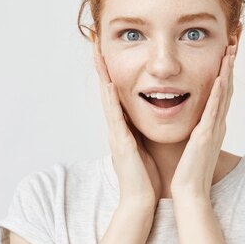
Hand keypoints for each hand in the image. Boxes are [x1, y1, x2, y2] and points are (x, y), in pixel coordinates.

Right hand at [94, 45, 161, 207]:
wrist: (140, 200)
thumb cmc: (145, 175)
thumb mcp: (143, 146)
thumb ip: (140, 132)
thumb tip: (148, 117)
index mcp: (123, 127)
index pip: (116, 94)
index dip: (111, 72)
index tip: (108, 52)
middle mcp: (116, 127)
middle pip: (107, 90)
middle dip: (102, 67)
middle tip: (96, 43)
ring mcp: (116, 134)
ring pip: (107, 98)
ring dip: (102, 75)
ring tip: (98, 54)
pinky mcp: (121, 142)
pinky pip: (115, 116)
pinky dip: (111, 98)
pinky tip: (109, 83)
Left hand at [170, 44, 235, 198]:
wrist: (188, 194)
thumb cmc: (185, 173)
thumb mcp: (189, 145)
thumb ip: (190, 131)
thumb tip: (185, 120)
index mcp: (211, 126)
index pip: (219, 93)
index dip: (224, 72)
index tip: (225, 53)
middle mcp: (216, 125)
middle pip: (226, 89)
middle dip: (230, 65)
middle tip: (234, 44)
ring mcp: (213, 129)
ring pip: (223, 94)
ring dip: (227, 72)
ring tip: (231, 51)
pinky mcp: (206, 135)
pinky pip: (214, 109)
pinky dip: (218, 92)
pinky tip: (221, 76)